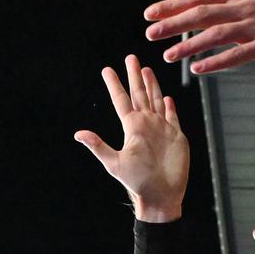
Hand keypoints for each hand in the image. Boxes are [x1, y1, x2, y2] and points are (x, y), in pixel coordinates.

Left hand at [74, 55, 189, 222]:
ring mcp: (161, 129)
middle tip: (130, 57)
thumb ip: (98, 146)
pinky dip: (169, 106)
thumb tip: (77, 134)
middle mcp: (146, 125)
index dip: (115, 84)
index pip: (121, 100)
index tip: (107, 70)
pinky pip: (172, 117)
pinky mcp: (176, 136)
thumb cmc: (137, 182)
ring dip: (151, 85)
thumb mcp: (115, 163)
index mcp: (132, 127)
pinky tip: (167, 97)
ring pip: (156, 101)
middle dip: (134, 76)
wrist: (161, 196)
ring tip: (146, 69)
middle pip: (139, 94)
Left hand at [144, 0, 254, 74]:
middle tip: (149, 34)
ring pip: (215, 35)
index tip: (150, 13)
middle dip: (173, 24)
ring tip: (169, 55)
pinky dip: (217, 61)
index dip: (172, 5)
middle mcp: (239, 8)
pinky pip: (237, 55)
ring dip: (190, 45)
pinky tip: (199, 69)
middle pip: (201, 15)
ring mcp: (252, 27)